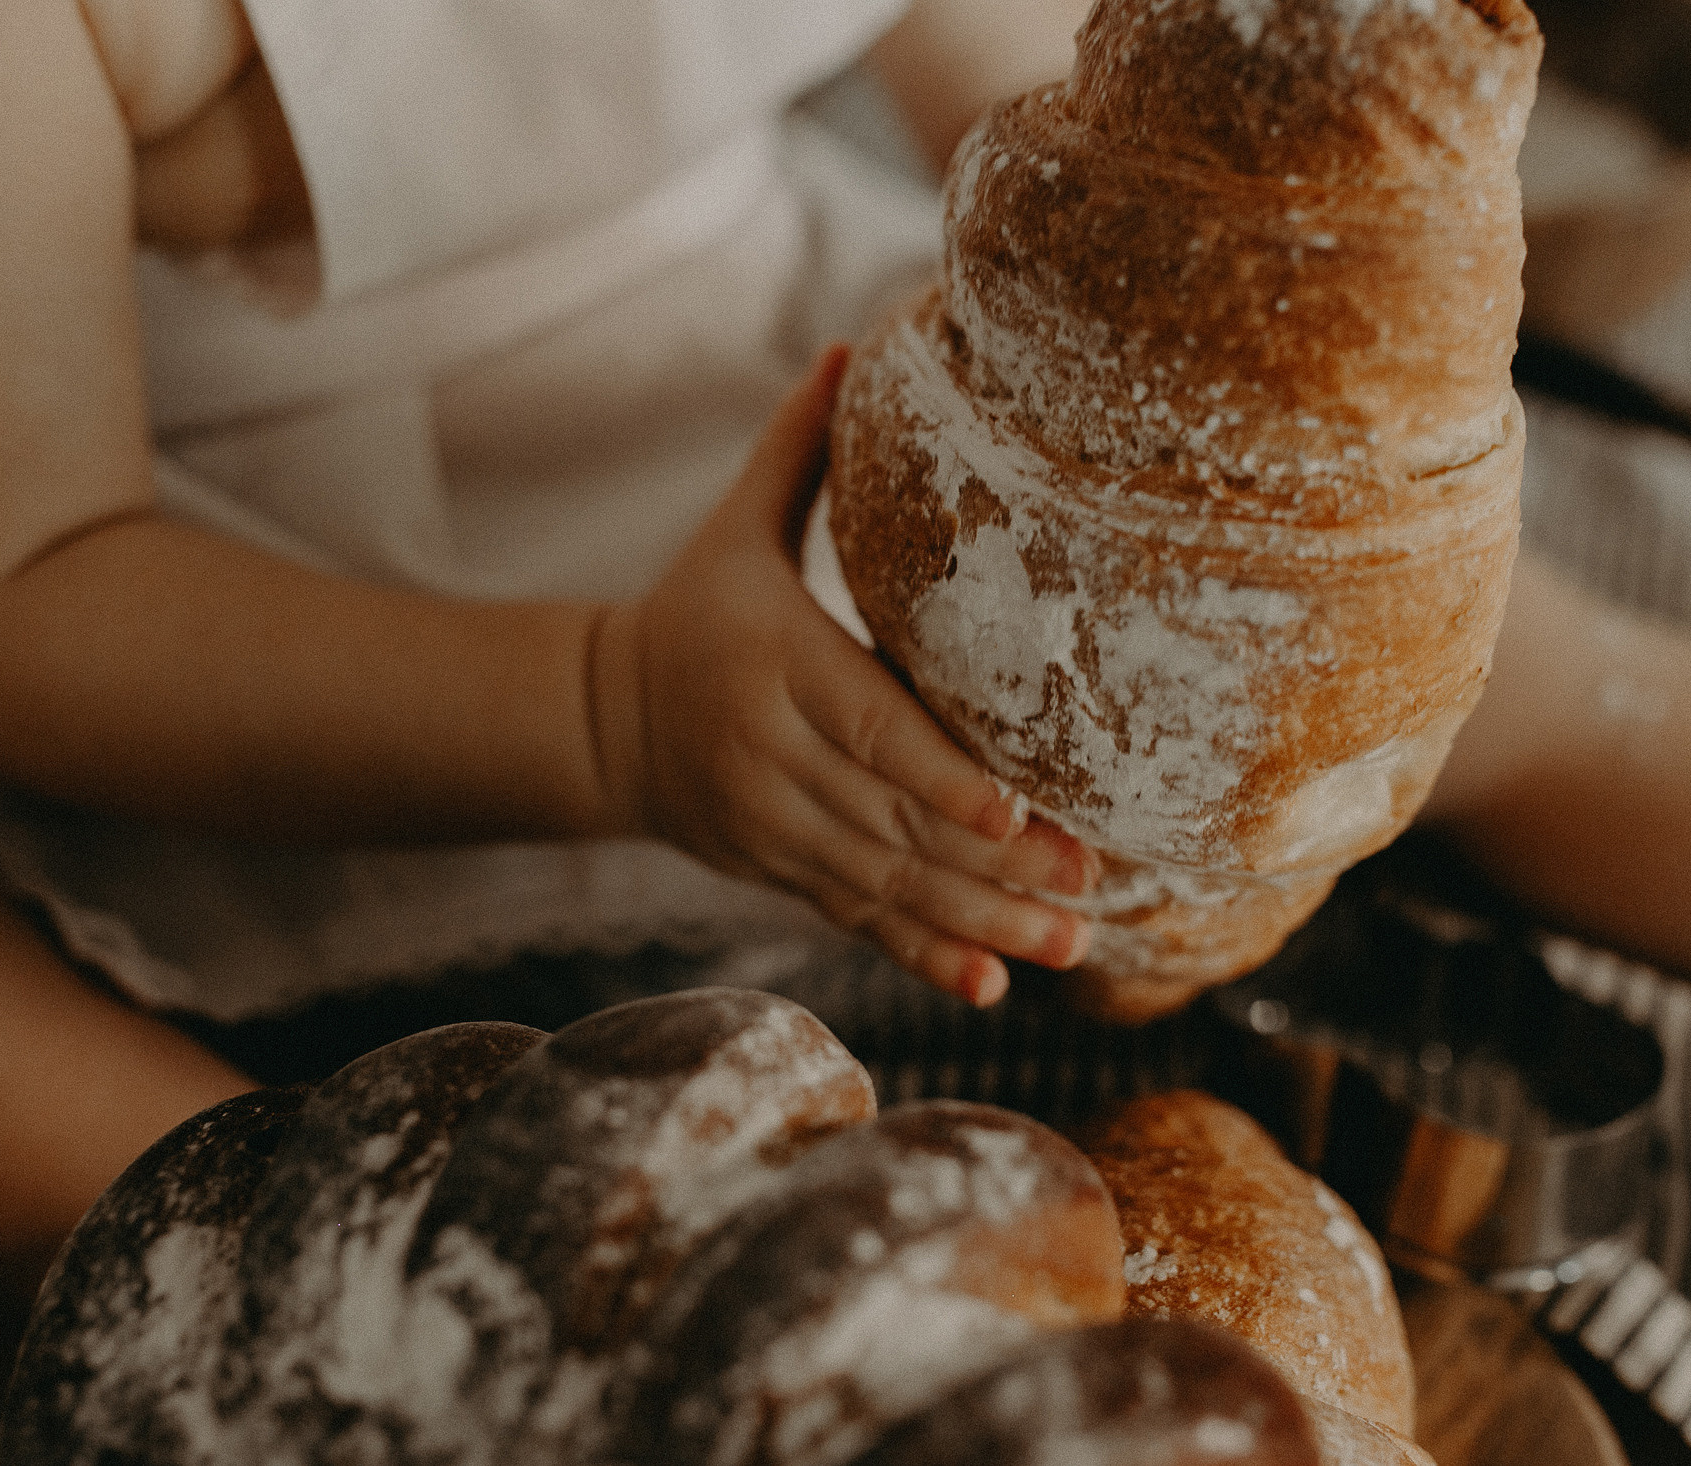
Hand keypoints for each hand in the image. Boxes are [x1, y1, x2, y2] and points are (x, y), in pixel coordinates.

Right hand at [591, 348, 1096, 1004]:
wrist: (599, 719)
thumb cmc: (690, 606)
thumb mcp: (730, 527)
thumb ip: (795, 452)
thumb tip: (850, 347)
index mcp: (772, 666)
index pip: (869, 731)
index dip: (942, 782)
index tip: (1019, 814)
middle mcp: (770, 758)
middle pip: (893, 823)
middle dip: (994, 867)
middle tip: (1091, 890)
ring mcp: (772, 827)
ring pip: (885, 884)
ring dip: (982, 921)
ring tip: (1072, 943)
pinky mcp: (778, 870)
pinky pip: (855, 920)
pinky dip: (923, 955)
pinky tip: (993, 985)